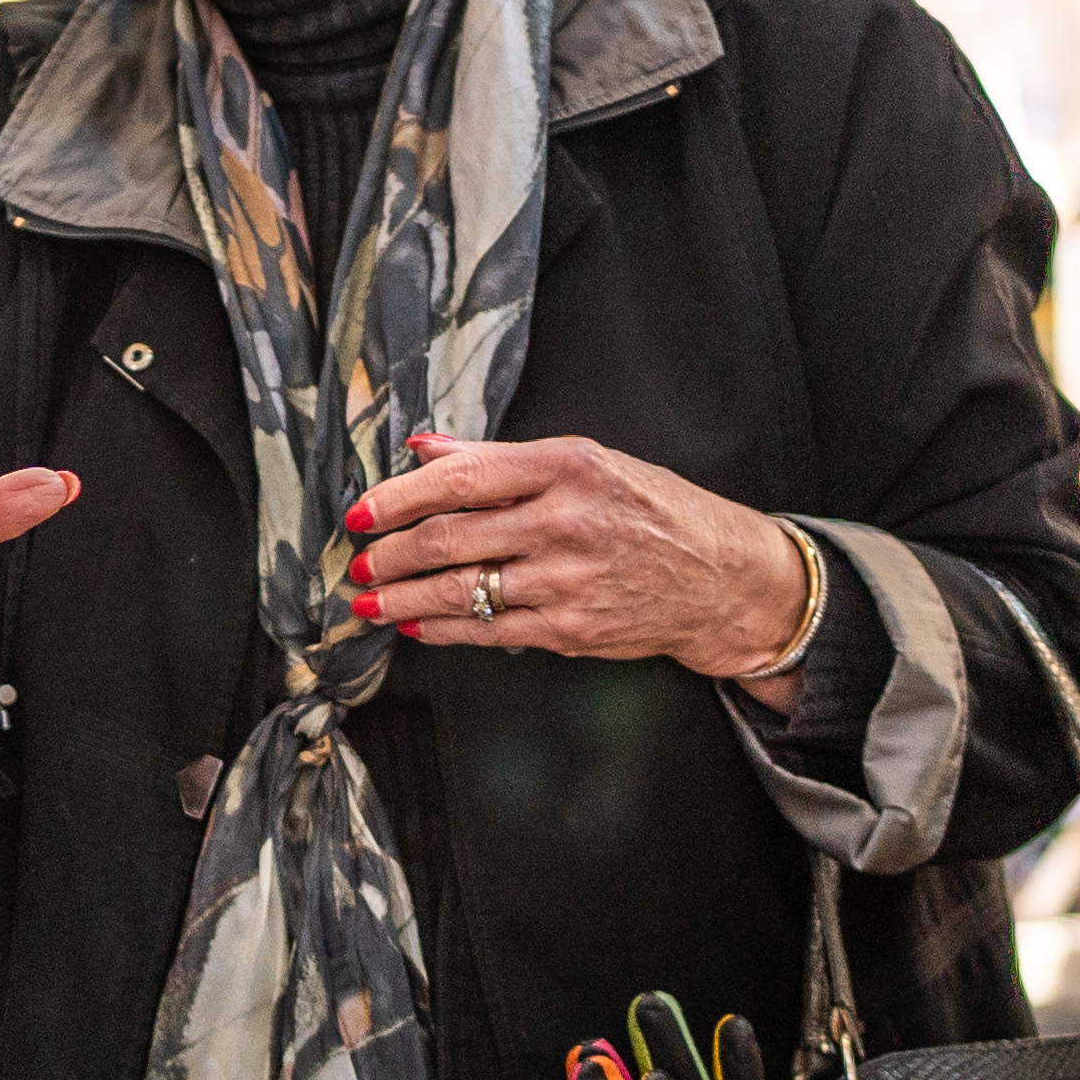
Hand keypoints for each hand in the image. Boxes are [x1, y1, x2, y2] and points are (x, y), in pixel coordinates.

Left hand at [342, 431, 819, 690]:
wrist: (722, 579)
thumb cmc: (652, 511)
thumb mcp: (588, 462)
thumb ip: (500, 459)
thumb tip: (424, 447)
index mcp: (567, 467)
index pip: (461, 479)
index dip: (398, 497)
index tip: (361, 510)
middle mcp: (565, 523)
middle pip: (450, 538)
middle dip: (390, 553)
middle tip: (358, 561)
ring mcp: (566, 581)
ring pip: (460, 591)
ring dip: (401, 597)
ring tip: (367, 598)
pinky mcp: (569, 630)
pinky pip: (487, 631)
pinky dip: (440, 629)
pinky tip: (412, 623)